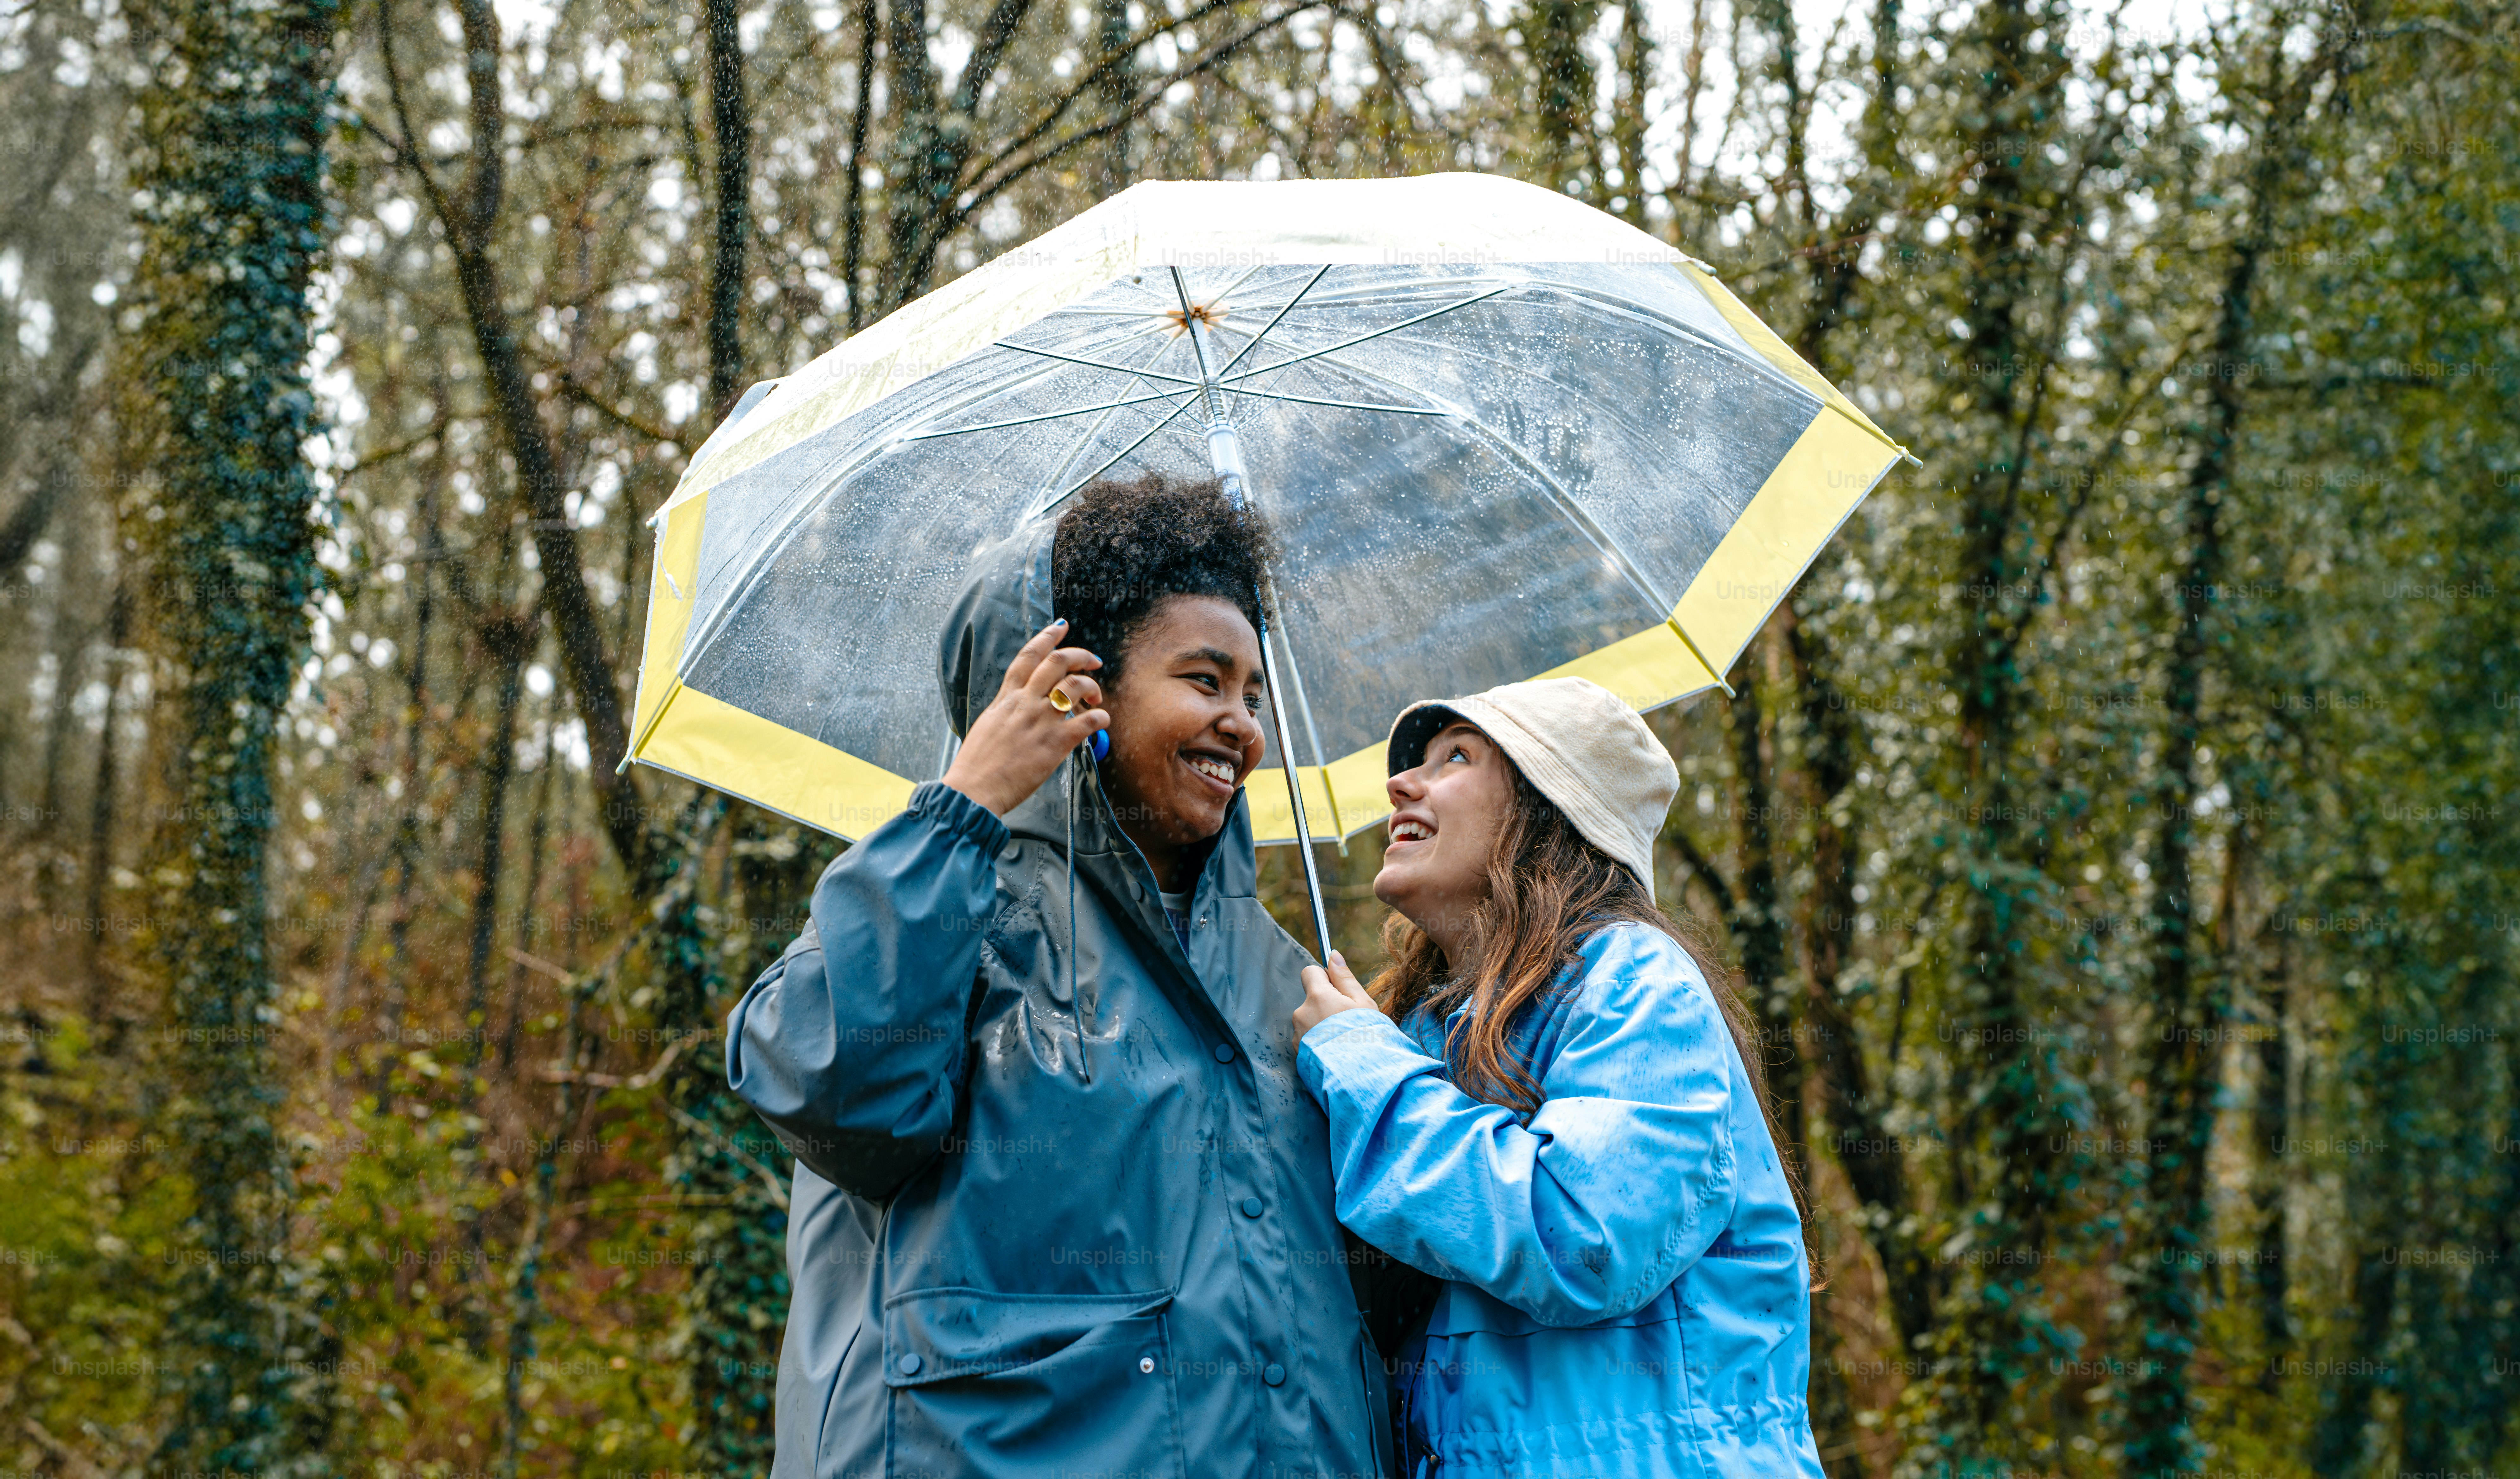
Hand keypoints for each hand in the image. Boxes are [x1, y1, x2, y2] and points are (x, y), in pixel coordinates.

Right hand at [940, 619, 1108, 815]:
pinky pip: (1088, 721)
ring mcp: (1041, 721)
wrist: (974, 790)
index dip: (1046, 638)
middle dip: (1081, 656)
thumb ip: (1007, 712)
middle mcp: (1025, 703)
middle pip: (1057, 662)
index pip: (1028, 657)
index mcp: (1006, 699)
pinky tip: (1101, 722)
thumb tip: (1019, 706)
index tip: (1061, 628)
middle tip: (1094, 662)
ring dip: (1092, 688)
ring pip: (1075, 685)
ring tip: (1096, 699)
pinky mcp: (1055, 743)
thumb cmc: (977, 764)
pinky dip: (1100, 718)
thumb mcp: (988, 726)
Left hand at [1294, 950, 1378, 1045]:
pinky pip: (1307, 1040)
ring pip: (1309, 1020)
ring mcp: (1298, 1035)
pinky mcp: (1298, 1053)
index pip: (1310, 972)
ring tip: (1342, 1041)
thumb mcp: (1362, 1003)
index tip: (1338, 990)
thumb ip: (1345, 978)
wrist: (1359, 1077)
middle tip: (1347, 1022)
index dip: (1324, 978)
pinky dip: (1318, 1042)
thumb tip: (1333, 955)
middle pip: (1311, 999)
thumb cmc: (1366, 1037)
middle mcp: (1302, 1014)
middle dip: (1325, 1006)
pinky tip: (1334, 1052)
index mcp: (1317, 997)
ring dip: (1321, 1025)